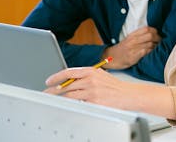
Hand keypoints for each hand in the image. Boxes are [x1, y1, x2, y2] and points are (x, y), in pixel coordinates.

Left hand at [44, 67, 175, 118]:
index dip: (57, 76)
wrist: (129, 95)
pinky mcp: (94, 101)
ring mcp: (92, 90)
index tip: (49, 81)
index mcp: (91, 71)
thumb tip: (70, 81)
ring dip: (60, 98)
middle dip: (54, 90)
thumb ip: (86, 77)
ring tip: (54, 100)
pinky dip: (71, 104)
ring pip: (70, 94)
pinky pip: (78, 103)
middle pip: (67, 84)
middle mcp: (90, 79)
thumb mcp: (100, 76)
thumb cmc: (115, 87)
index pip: (69, 72)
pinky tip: (67, 105)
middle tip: (47, 93)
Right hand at [103, 26, 160, 69]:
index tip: (158, 34)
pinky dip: (150, 52)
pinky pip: (145, 52)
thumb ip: (139, 35)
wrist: (112, 57)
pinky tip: (152, 53)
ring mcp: (133, 48)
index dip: (155, 31)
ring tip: (157, 48)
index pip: (147, 29)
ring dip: (156, 46)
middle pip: (150, 35)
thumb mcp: (130, 39)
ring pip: (150, 44)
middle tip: (160, 42)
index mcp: (132, 35)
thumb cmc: (123, 49)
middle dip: (158, 38)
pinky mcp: (133, 56)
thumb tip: (154, 33)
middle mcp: (133, 40)